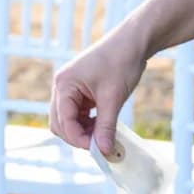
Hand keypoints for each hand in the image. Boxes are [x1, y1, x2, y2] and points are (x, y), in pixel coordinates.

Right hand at [49, 25, 148, 153]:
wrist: (133, 42)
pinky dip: (88, 123)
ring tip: (104, 136)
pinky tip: (103, 125)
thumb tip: (104, 152)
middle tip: (101, 146)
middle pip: (60, 123)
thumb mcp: (113, 98)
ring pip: (68, 120)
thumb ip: (105, 126)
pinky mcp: (80, 90)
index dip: (79, 139)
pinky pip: (77, 113)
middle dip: (78, 136)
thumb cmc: (121, 62)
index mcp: (64, 85)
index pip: (64, 122)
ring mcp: (70, 88)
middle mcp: (62, 86)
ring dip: (83, 131)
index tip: (98, 150)